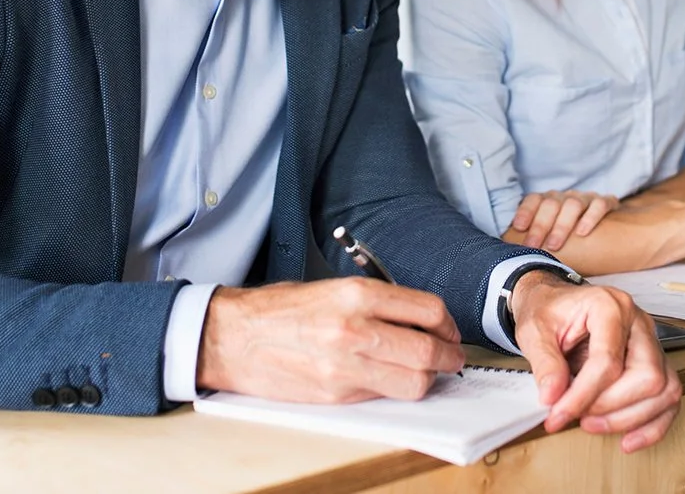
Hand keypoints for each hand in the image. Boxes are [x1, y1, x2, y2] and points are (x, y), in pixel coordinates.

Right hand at [196, 278, 463, 402]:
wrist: (233, 337)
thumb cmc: (279, 310)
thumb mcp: (333, 288)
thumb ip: (377, 302)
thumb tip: (417, 320)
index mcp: (356, 294)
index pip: (427, 311)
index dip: (448, 325)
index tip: (448, 331)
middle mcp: (354, 329)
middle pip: (427, 352)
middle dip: (448, 356)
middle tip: (451, 356)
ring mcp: (345, 366)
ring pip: (413, 382)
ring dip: (428, 379)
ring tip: (426, 372)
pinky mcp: (335, 395)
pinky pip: (383, 396)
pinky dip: (395, 389)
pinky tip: (391, 379)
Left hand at [509, 190, 619, 250]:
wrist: (612, 230)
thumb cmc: (573, 238)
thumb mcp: (552, 237)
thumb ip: (537, 242)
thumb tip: (512, 256)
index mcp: (550, 201)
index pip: (534, 199)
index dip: (525, 212)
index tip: (519, 228)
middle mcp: (567, 197)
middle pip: (551, 203)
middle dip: (540, 225)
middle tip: (534, 246)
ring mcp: (587, 198)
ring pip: (573, 204)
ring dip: (561, 225)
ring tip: (554, 245)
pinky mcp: (607, 202)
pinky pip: (599, 204)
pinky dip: (590, 217)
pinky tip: (582, 232)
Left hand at [510, 272, 681, 452]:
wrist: (554, 303)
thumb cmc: (548, 311)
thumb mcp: (533, 330)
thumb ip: (545, 363)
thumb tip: (553, 397)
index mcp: (610, 306)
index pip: (608, 360)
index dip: (583, 395)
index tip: (558, 414)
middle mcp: (638, 322)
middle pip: (648, 376)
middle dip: (610, 407)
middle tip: (578, 416)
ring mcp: (651, 342)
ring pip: (665, 390)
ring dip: (630, 419)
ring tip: (593, 425)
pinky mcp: (656, 362)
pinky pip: (669, 399)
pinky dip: (652, 426)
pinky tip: (628, 440)